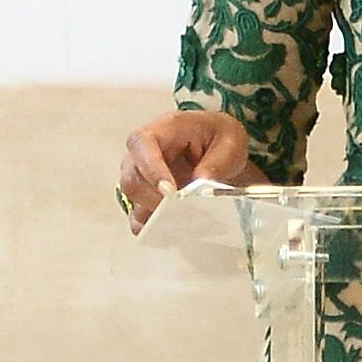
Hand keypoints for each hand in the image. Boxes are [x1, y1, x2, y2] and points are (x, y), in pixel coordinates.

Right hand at [118, 109, 251, 234]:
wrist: (221, 146)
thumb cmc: (222, 137)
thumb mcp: (231, 142)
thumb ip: (217, 161)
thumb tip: (199, 184)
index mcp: (166, 128)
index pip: (143, 144)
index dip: (151, 168)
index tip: (170, 192)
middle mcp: (146, 151)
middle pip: (131, 174)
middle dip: (150, 197)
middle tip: (177, 211)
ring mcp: (143, 173)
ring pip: (132, 196)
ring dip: (151, 212)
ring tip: (179, 222)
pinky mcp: (148, 194)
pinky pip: (138, 212)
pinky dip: (149, 224)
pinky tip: (168, 232)